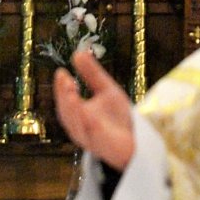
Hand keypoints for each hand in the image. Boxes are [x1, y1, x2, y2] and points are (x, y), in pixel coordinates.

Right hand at [51, 46, 136, 166]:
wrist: (138, 142)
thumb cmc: (118, 118)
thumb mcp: (106, 90)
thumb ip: (92, 74)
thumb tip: (78, 52)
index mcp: (79, 115)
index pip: (66, 102)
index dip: (61, 89)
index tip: (61, 72)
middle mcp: (82, 129)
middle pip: (68, 115)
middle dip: (64, 98)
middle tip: (65, 81)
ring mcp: (93, 140)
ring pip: (78, 128)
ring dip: (73, 111)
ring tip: (70, 94)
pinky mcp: (106, 147)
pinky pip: (96, 138)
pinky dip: (91, 128)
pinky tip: (89, 116)